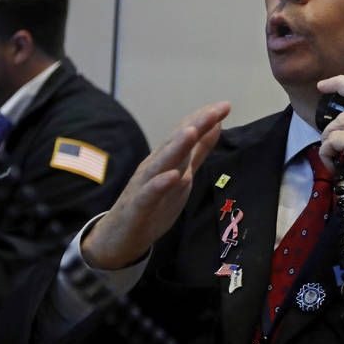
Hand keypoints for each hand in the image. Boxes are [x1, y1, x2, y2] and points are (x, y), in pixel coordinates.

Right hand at [83, 101, 229, 268]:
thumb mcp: (181, 175)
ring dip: (176, 147)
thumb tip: (215, 126)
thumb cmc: (153, 204)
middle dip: (195, 126)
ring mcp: (144, 186)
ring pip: (161, 163)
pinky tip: (172, 176)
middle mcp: (155, 168)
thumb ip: (197, 152)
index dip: (203, 120)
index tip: (224, 105)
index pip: (185, 135)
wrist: (119, 237)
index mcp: (167, 160)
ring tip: (192, 132)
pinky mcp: (138, 208)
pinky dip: (159, 184)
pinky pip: (148, 195)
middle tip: (214, 111)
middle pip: (175, 144)